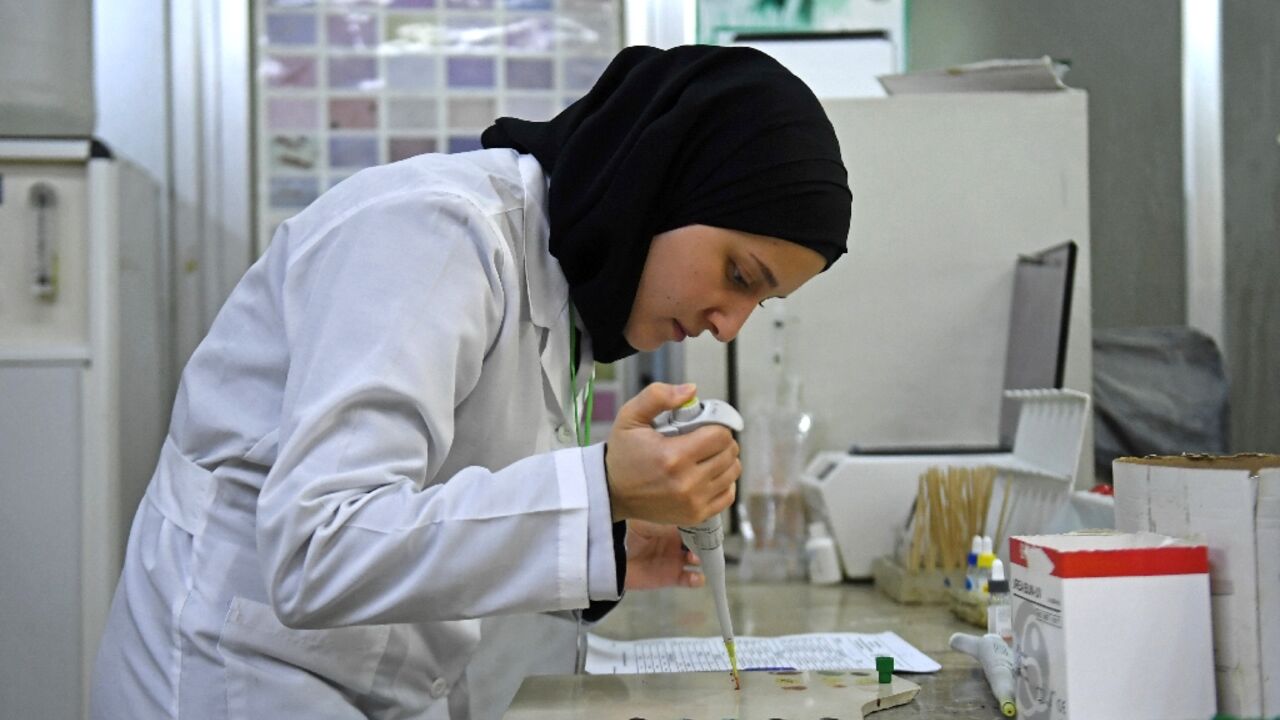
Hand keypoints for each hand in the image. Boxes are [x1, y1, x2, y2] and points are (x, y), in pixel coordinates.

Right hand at [604, 383, 739, 524]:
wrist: (613, 493)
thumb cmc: (622, 455)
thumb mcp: (630, 417)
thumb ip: (658, 396)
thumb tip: (691, 390)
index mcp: (673, 456)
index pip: (720, 435)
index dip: (716, 425)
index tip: (704, 425)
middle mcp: (687, 483)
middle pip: (729, 453)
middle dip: (721, 441)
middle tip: (703, 438)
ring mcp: (693, 502)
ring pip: (732, 472)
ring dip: (724, 460)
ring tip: (705, 455)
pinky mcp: (696, 515)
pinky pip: (728, 495)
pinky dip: (723, 482)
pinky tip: (708, 474)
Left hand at [623, 519, 704, 589]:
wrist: (609, 557)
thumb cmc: (627, 533)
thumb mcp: (653, 522)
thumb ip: (675, 523)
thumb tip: (695, 521)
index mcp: (671, 524)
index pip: (693, 523)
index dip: (702, 525)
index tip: (710, 526)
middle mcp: (675, 541)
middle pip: (699, 541)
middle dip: (706, 543)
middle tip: (708, 543)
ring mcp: (674, 559)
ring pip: (698, 559)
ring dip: (702, 559)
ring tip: (694, 558)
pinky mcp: (671, 577)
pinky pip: (690, 579)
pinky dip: (696, 579)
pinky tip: (695, 577)